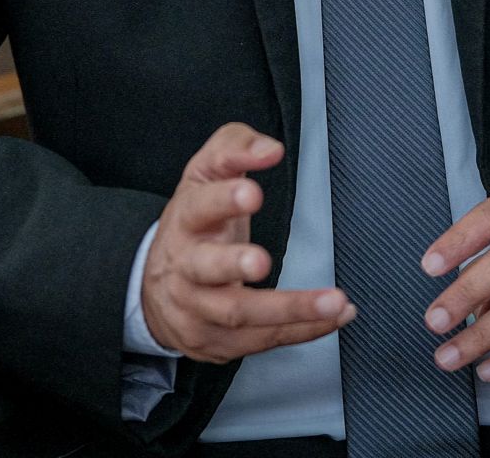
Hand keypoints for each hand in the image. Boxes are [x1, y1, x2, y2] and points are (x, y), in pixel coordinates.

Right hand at [141, 122, 355, 362]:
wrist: (155, 286)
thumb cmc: (194, 223)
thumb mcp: (205, 173)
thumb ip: (235, 148)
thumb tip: (269, 149)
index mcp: (185, 220)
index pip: (198, 206)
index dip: (222, 201)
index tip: (252, 194)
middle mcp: (186, 268)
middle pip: (205, 269)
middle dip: (233, 264)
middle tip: (261, 261)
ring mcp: (197, 309)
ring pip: (239, 314)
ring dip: (290, 309)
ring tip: (333, 301)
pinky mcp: (216, 342)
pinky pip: (262, 340)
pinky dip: (303, 330)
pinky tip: (334, 317)